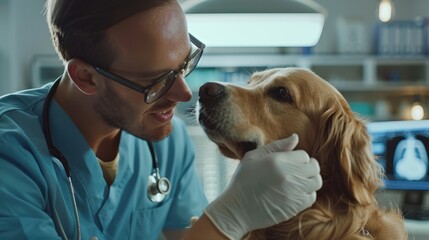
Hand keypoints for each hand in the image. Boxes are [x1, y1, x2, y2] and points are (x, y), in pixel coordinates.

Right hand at [204, 134, 321, 239]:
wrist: (236, 210)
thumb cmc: (242, 181)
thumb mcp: (253, 157)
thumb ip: (276, 146)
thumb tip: (295, 137)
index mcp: (277, 161)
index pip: (304, 155)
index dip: (297, 158)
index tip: (289, 163)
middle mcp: (288, 175)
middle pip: (314, 167)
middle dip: (307, 167)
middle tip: (296, 171)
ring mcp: (294, 191)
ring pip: (316, 181)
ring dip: (309, 180)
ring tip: (297, 181)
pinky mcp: (295, 206)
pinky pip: (312, 196)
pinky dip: (307, 193)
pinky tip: (294, 193)